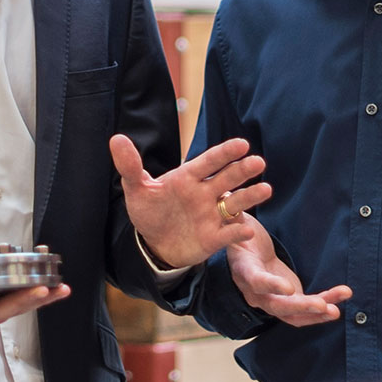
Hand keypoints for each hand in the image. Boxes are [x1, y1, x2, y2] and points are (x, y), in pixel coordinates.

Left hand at [110, 134, 269, 268]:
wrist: (153, 243)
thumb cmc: (149, 211)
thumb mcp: (136, 189)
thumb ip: (129, 165)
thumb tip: (116, 138)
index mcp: (188, 177)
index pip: (208, 162)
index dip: (224, 153)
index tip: (242, 144)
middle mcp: (205, 193)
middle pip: (227, 179)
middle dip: (243, 170)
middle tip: (258, 162)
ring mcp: (212, 215)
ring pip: (235, 203)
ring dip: (250, 197)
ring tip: (266, 189)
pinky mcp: (214, 237)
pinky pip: (229, 233)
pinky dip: (238, 232)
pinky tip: (247, 231)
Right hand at [228, 215, 350, 325]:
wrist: (246, 252)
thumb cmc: (241, 233)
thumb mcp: (235, 222)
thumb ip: (234, 214)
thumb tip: (227, 193)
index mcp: (244, 270)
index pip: (256, 281)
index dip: (271, 286)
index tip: (288, 289)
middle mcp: (255, 291)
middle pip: (276, 305)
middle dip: (300, 307)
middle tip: (321, 305)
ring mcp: (272, 299)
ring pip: (293, 315)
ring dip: (316, 314)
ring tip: (336, 310)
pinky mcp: (288, 301)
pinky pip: (306, 310)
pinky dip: (325, 304)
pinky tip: (343, 295)